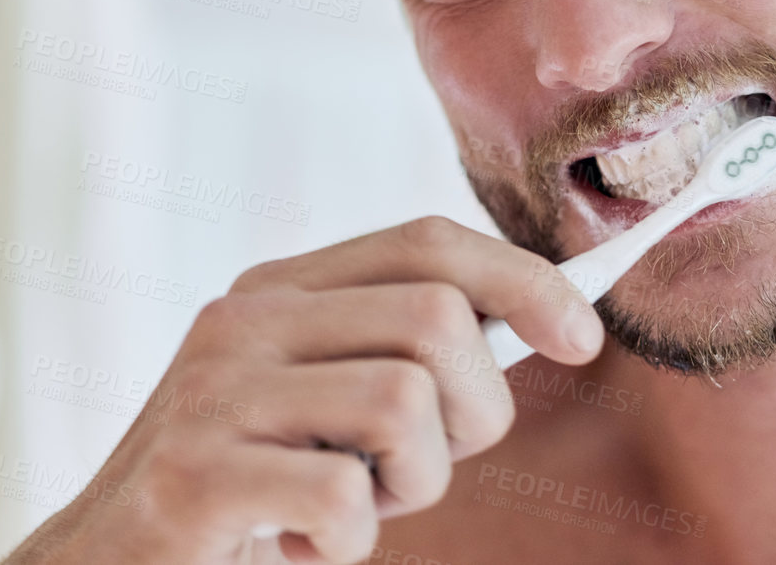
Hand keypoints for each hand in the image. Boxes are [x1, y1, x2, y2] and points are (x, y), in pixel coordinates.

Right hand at [2, 217, 603, 563]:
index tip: (584, 337)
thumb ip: (401, 349)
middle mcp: (243, 319)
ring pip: (404, 403)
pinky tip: (297, 546)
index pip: (428, 242)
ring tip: (354, 508)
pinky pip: (344, 500)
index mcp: (281, 287)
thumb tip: (545, 319)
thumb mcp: (323, 397)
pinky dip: (348, 544)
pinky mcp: (191, 477)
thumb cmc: (248, 488)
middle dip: (472, 412)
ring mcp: (211, 393)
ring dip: (413, 485)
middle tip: (416, 470)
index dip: (522, 280)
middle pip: (436, 319)